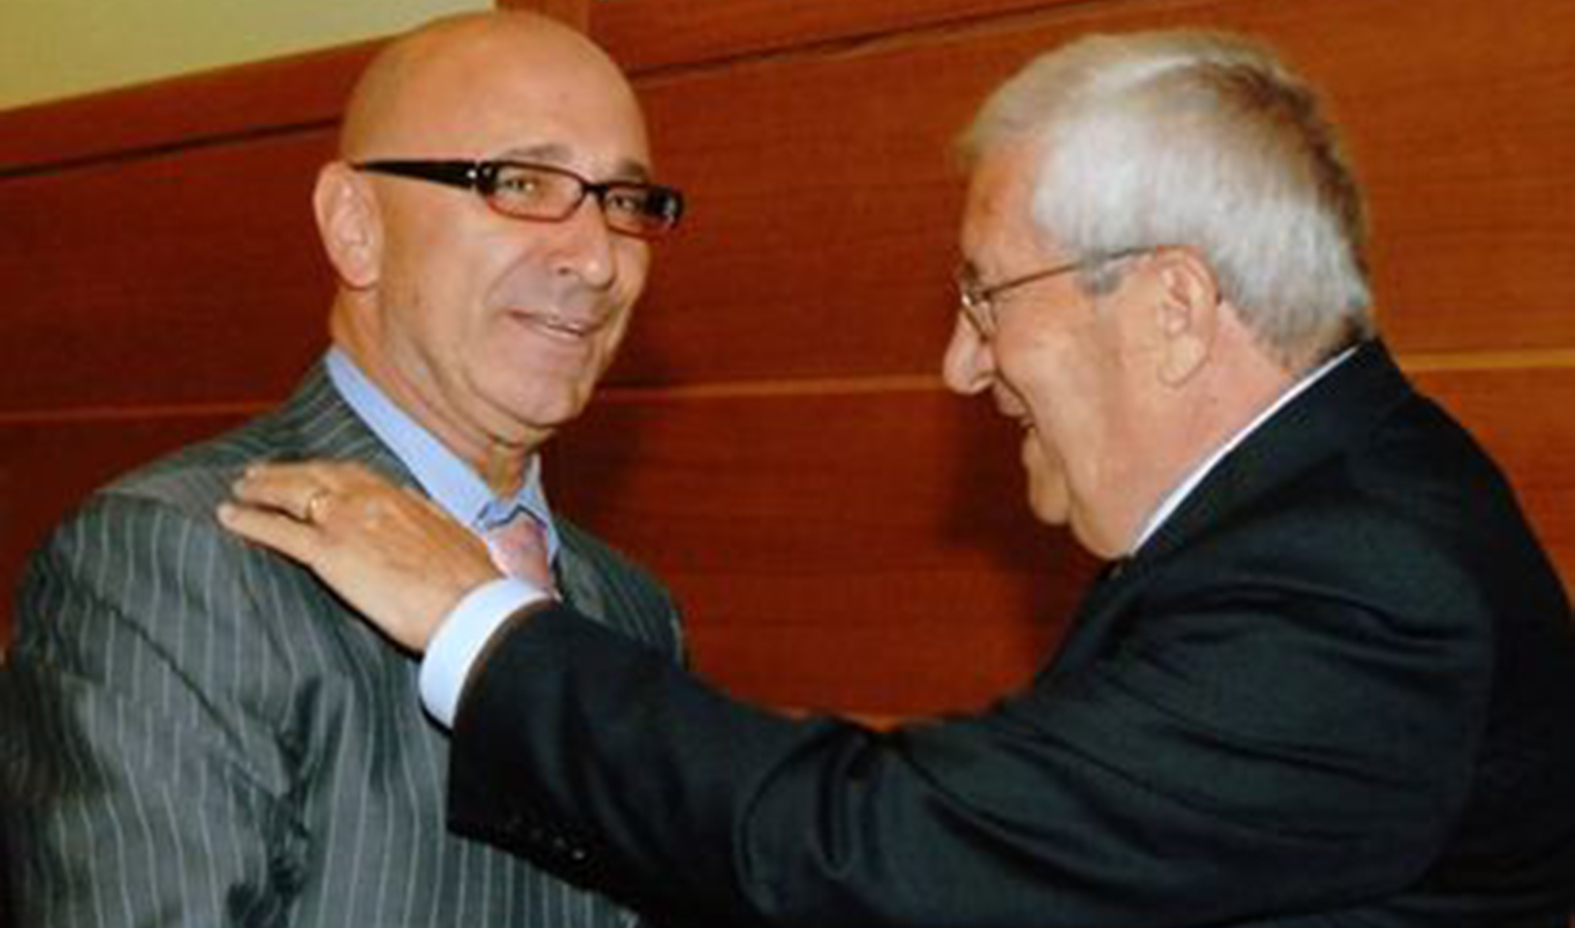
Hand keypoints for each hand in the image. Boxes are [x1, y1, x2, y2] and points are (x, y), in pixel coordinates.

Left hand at [218, 461, 500, 651]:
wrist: (472, 606)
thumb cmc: (472, 583)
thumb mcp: (454, 534)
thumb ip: (428, 515)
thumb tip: (416, 502)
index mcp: (401, 497)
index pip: (351, 474)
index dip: (322, 470)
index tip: (306, 469)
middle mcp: (371, 500)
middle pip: (314, 475)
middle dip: (283, 472)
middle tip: (256, 474)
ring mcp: (348, 524)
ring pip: (291, 494)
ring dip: (259, 489)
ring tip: (237, 491)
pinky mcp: (330, 554)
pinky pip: (279, 532)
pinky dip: (250, 522)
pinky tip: (229, 518)